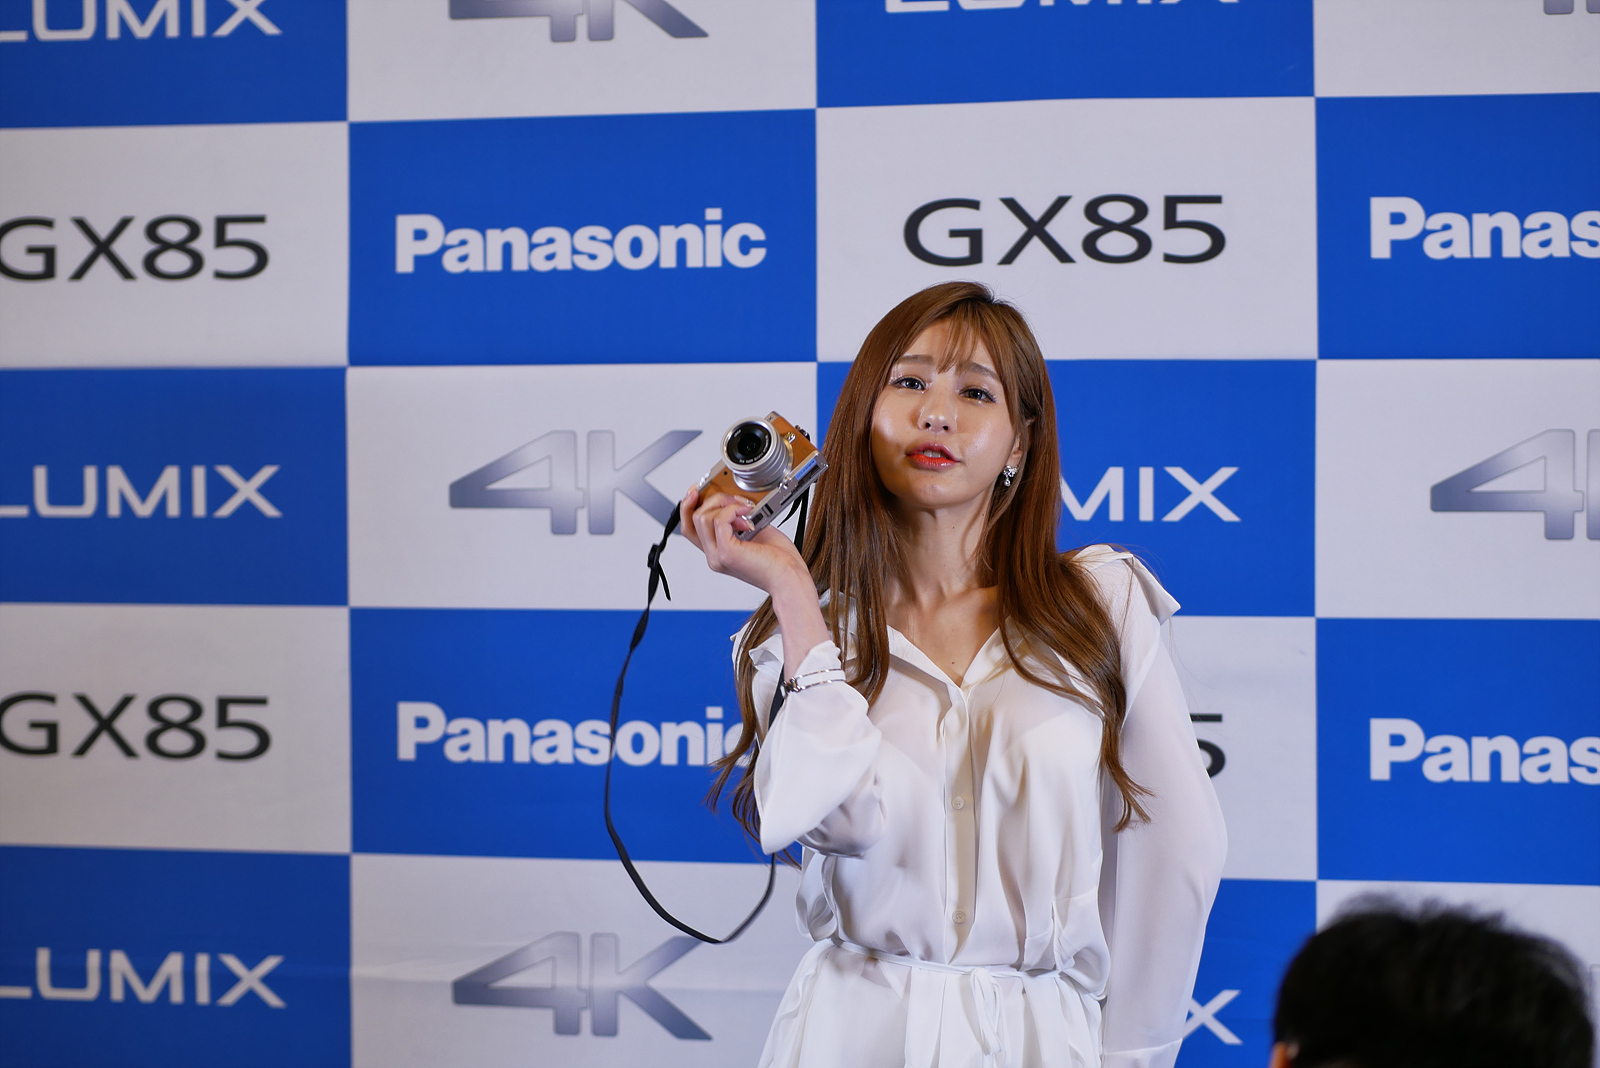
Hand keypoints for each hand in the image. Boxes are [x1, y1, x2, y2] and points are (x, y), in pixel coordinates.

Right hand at [679, 484, 830, 677]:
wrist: (790, 578)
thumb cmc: (780, 561)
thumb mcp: (754, 533)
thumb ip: (737, 520)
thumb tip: (731, 501)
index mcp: (718, 552)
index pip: (689, 528)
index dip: (687, 506)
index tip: (697, 490)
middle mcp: (714, 556)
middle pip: (694, 519)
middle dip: (713, 500)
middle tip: (736, 500)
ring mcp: (718, 556)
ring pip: (702, 517)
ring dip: (725, 504)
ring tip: (746, 509)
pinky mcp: (727, 553)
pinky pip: (719, 520)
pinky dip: (733, 510)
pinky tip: (748, 515)